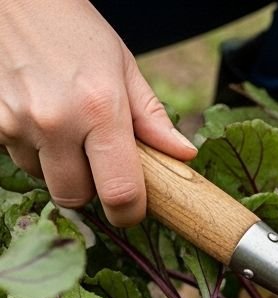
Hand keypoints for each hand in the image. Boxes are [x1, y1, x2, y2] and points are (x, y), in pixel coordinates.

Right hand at [0, 0, 196, 225]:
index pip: (119, 192)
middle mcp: (56, 122)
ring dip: (58, 167)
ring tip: (67, 128)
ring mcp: (16, 124)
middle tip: (99, 164)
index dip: (129, 213)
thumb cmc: (73, 29)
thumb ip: (152, 117)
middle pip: (75, 197)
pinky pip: (16, 158)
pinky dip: (32, 148)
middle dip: (91, 190)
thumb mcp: (122, 66)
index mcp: (100, 110)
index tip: (133, 211)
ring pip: (43, 178)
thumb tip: (185, 156)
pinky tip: (40, 117)